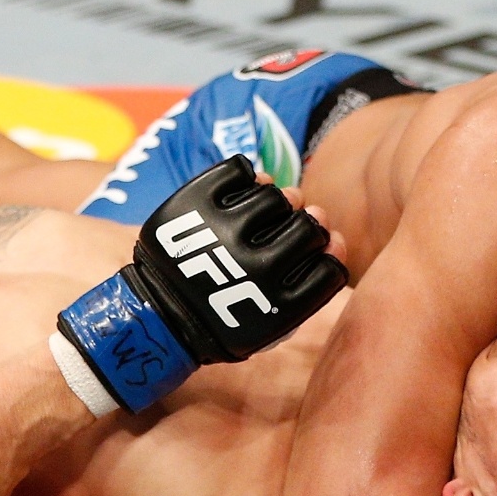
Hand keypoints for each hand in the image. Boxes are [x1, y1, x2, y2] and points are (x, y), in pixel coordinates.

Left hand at [55, 156, 347, 412]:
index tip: (318, 251)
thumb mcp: (270, 324)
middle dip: (308, 225)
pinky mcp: (192, 205)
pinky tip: (246, 190)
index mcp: (274, 306)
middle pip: (309, 227)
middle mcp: (251, 267)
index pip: (330, 266)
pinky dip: (247, 176)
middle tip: (294, 227)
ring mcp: (219, 233)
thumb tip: (337, 239)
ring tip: (268, 213)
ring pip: (275, 196)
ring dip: (277, 201)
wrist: (158, 315)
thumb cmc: (224, 316)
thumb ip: (309, 288)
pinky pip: (238, 171)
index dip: (330, 253)